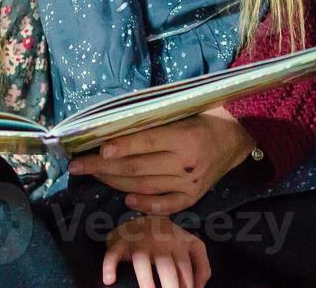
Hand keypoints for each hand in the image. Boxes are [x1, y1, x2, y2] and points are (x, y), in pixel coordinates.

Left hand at [70, 107, 254, 213]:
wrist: (237, 139)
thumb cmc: (206, 117)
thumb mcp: (184, 109)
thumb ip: (154, 116)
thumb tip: (115, 119)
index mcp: (186, 136)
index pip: (146, 141)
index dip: (120, 146)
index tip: (96, 149)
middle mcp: (187, 163)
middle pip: (137, 167)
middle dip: (103, 167)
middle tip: (78, 165)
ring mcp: (190, 184)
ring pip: (144, 186)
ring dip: (114, 182)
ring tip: (94, 175)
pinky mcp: (192, 198)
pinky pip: (163, 206)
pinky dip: (143, 203)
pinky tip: (126, 198)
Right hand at [103, 214, 209, 287]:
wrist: (141, 218)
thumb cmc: (169, 240)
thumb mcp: (190, 247)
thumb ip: (202, 266)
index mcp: (179, 244)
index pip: (185, 270)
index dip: (187, 287)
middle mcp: (160, 243)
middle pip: (166, 268)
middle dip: (171, 287)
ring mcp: (139, 243)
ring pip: (142, 263)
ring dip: (146, 282)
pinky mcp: (120, 244)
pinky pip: (113, 255)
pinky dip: (109, 267)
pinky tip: (109, 281)